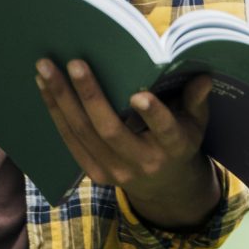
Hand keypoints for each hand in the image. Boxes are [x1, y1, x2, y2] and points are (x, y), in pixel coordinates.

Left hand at [37, 61, 221, 224]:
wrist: (163, 185)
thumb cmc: (179, 142)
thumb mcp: (196, 124)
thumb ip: (197, 101)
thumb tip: (203, 77)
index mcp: (173, 148)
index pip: (165, 131)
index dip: (153, 115)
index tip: (139, 95)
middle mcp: (142, 163)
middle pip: (110, 130)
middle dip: (90, 95)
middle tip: (74, 62)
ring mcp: (114, 171)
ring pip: (83, 133)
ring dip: (62, 99)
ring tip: (45, 69)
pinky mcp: (94, 173)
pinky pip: (71, 141)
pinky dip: (56, 112)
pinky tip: (45, 87)